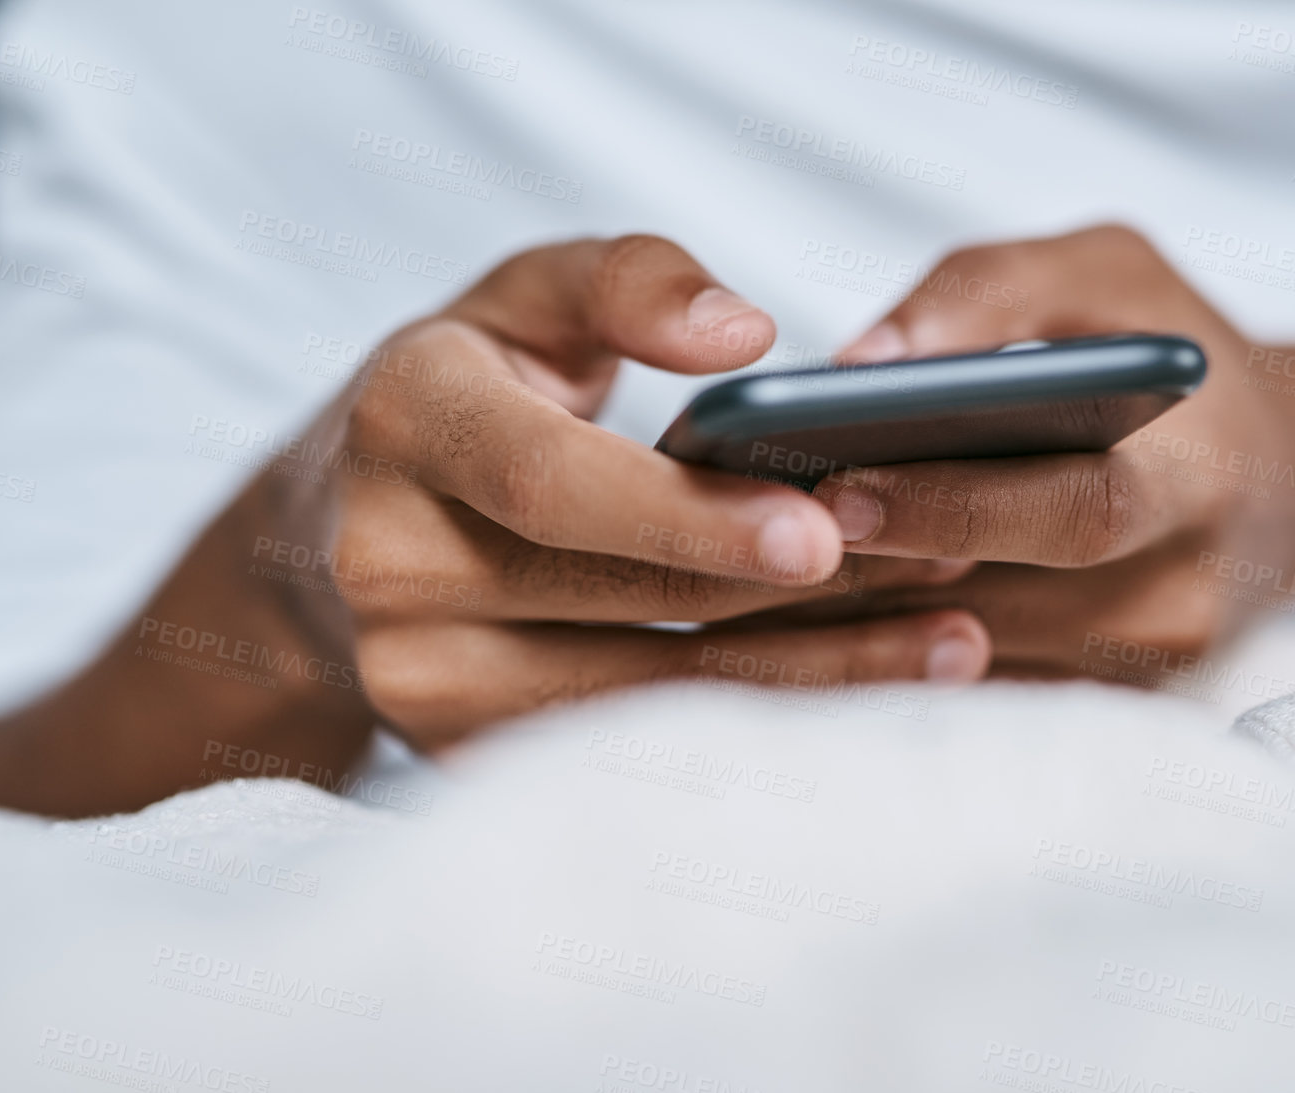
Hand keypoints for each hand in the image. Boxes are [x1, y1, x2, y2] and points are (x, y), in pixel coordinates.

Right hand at [271, 236, 988, 748]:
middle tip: (949, 560)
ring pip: (645, 701)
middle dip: (800, 593)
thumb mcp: (533, 297)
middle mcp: (390, 566)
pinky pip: (637, 756)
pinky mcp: (461, 756)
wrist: (342, 532)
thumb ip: (633, 282)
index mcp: (405, 423)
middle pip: (621, 604)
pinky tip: (869, 694)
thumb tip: (749, 336)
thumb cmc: (473, 392)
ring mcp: (418, 680)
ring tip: (952, 638)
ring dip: (812, 675)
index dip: (687, 515)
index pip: (550, 483)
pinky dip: (763, 729)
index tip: (825, 532)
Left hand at [737, 226, 1294, 687]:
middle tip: (735, 550)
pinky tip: (786, 627)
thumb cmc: (1184, 357)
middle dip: (858, 581)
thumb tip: (852, 364)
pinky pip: (969, 699)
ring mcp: (1144, 674)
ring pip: (961, 668)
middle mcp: (1180, 597)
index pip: (1072, 511)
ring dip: (841, 636)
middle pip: (997, 603)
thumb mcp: (1112, 274)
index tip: (835, 491)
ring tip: (726, 587)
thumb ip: (990, 291)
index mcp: (1200, 477)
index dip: (953, 508)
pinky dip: (875, 664)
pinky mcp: (1106, 714)